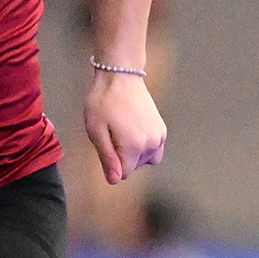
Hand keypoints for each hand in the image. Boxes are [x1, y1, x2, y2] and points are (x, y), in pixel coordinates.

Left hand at [84, 70, 166, 184]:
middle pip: (134, 167)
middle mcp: (151, 144)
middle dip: (122, 157)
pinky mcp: (162, 129)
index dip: (110, 162)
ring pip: (146, 160)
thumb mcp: (96, 131)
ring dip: (135, 154)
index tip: (105, 141)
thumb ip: (107, 158)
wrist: (120, 76)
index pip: (122, 174)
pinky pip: (155, 150)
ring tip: (123, 133)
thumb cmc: (103, 102)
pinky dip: (145, 147)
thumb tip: (114, 181)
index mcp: (134, 146)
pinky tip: (133, 130)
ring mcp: (159, 136)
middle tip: (112, 133)